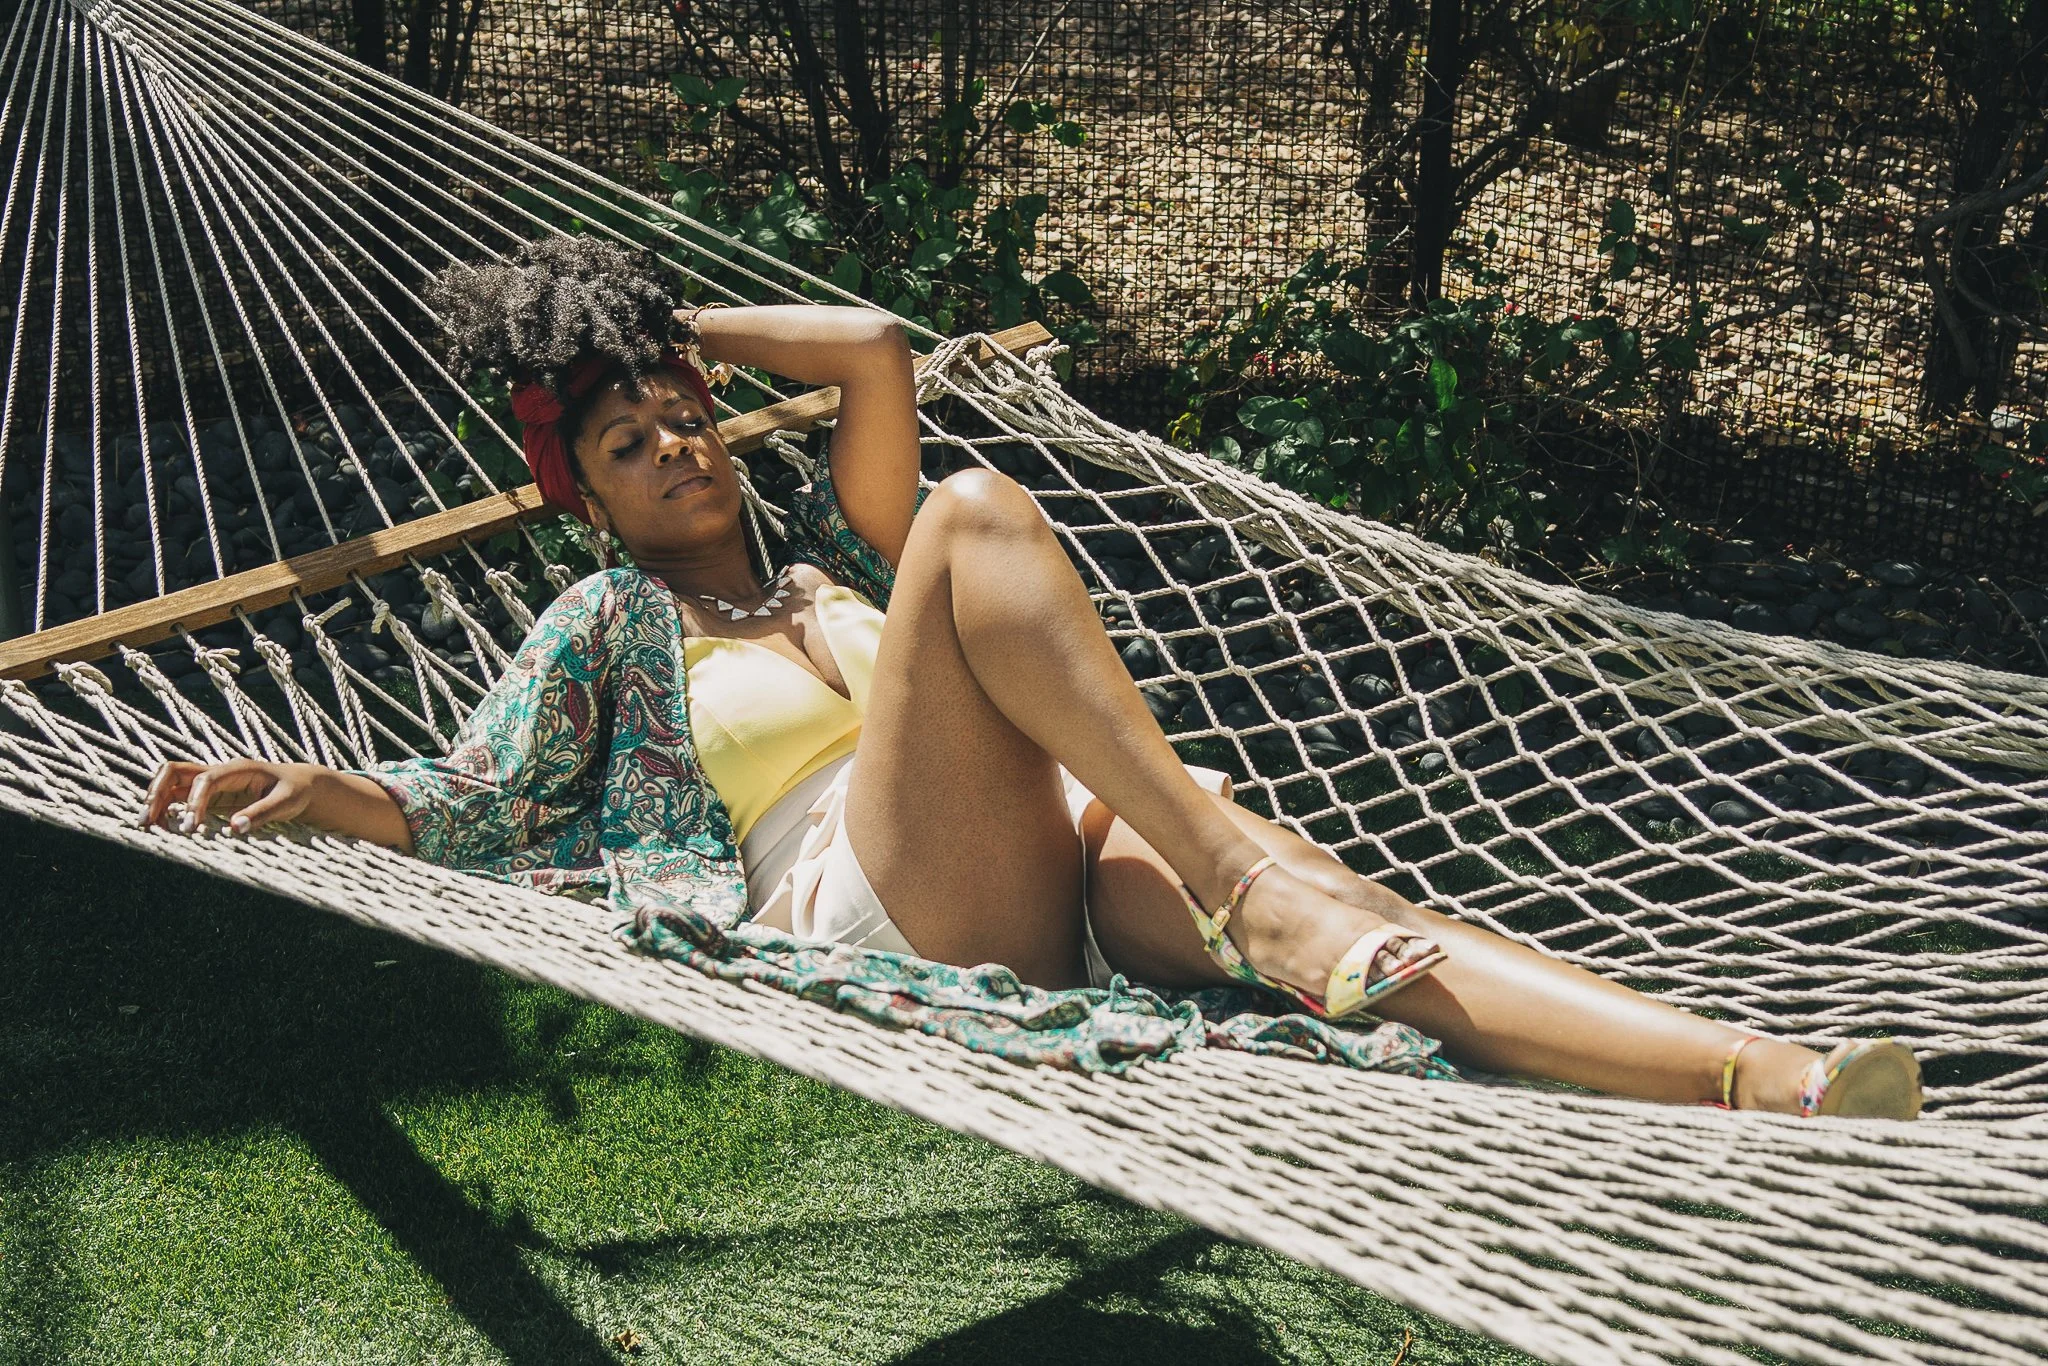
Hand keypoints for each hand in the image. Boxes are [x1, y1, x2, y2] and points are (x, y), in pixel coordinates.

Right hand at [141, 759, 324, 836]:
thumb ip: (262, 813)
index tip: (189, 828)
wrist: (299, 785)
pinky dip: (165, 809)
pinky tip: (161, 827)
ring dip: (155, 801)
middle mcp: (218, 772)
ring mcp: (210, 782)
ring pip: (171, 783)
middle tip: (147, 822)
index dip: (194, 802)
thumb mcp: (286, 802)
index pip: (206, 780)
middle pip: (175, 771)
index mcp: (238, 769)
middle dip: (157, 793)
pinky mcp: (207, 796)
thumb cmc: (294, 791)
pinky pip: (178, 797)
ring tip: (146, 826)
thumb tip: (235, 828)